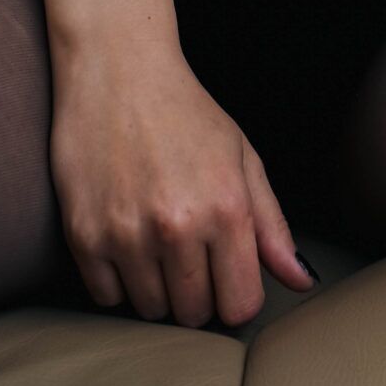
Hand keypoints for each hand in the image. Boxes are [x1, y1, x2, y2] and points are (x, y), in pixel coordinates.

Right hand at [48, 30, 318, 327]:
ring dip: (157, 286)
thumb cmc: (186, 113)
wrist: (119, 72)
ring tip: (156, 238)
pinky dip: (117, 279)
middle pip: (195, 313)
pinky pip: (106, 298)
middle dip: (198, 292)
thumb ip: (272, 226)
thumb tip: (301, 280)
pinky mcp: (84, 237)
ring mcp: (127, 234)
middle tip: (190, 250)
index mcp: (226, 207)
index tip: (227, 277)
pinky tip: (125, 237)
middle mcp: (178, 227)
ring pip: (150, 309)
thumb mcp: (242, 159)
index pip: (240, 305)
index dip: (236, 296)